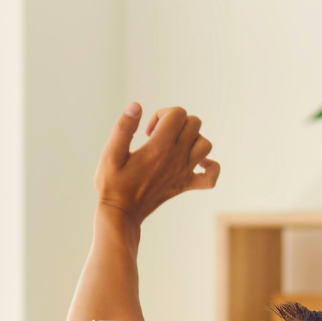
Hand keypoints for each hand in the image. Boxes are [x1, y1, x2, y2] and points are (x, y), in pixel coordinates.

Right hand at [95, 103, 219, 224]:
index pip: (177, 113)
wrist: (121, 214)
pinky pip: (211, 177)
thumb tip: (136, 106)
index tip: (148, 130)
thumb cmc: (113, 184)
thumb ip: (123, 128)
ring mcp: (184, 173)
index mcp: (159, 147)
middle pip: (194, 123)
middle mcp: (176, 158)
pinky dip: (210, 168)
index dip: (162, 114)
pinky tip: (197, 164)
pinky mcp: (185, 186)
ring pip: (206, 144)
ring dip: (192, 139)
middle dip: (177, 123)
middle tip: (159, 136)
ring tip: (173, 147)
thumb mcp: (110, 154)